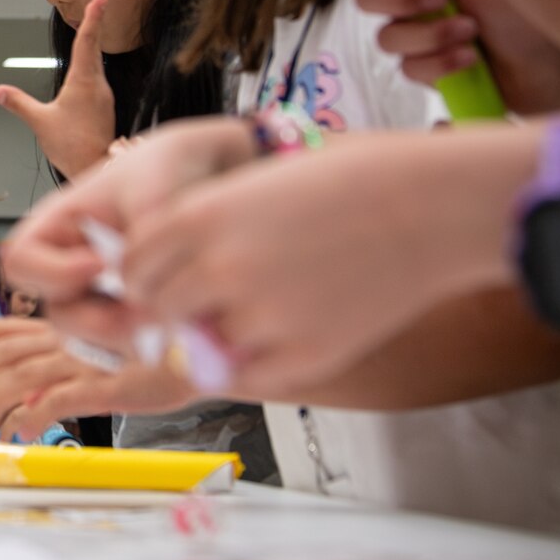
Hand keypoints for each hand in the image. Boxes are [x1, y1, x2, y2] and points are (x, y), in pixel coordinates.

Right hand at [0, 0, 115, 175]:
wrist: (97, 168)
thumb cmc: (71, 146)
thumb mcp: (39, 122)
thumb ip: (18, 103)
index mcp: (83, 82)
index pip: (87, 42)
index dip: (93, 18)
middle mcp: (98, 85)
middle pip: (95, 48)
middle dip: (95, 25)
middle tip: (99, 3)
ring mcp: (104, 96)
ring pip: (97, 64)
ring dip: (93, 46)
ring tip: (92, 28)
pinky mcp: (104, 107)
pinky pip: (98, 79)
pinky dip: (92, 65)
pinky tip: (87, 69)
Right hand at [0, 116, 257, 352]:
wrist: (210, 176)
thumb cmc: (170, 167)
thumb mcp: (156, 179)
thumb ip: (141, 223)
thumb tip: (130, 279)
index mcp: (58, 226)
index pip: (20, 262)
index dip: (54, 272)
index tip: (102, 263)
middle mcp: (71, 266)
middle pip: (58, 314)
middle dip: (101, 321)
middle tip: (149, 310)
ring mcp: (100, 297)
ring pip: (93, 340)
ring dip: (129, 338)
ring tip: (173, 316)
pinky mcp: (130, 317)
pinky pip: (126, 349)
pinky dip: (150, 346)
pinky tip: (181, 324)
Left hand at [0, 318, 194, 440]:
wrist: (196, 357)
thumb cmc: (152, 356)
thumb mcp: (101, 352)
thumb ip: (66, 363)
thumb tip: (29, 394)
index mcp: (66, 328)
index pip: (10, 326)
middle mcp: (69, 339)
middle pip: (8, 351)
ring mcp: (85, 361)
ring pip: (26, 376)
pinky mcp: (103, 385)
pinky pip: (61, 400)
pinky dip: (38, 415)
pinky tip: (24, 432)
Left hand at [121, 138, 473, 398]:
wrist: (428, 204)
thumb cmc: (346, 182)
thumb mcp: (250, 185)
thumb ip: (199, 229)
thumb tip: (164, 271)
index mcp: (198, 216)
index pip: (131, 266)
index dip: (141, 276)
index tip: (157, 280)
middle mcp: (219, 266)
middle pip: (157, 309)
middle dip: (171, 309)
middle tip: (198, 304)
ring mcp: (260, 314)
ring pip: (199, 345)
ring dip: (213, 335)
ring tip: (251, 312)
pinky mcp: (303, 354)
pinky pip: (247, 377)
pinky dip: (252, 363)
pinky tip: (277, 337)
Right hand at [353, 0, 559, 113]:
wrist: (555, 67)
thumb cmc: (529, 8)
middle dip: (399, 1)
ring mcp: (422, 33)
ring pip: (388, 37)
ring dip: (426, 35)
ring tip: (470, 31)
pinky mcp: (429, 67)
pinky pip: (409, 68)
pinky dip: (438, 64)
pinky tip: (468, 58)